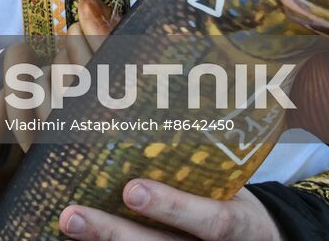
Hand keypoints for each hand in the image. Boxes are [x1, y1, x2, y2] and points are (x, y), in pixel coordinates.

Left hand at [59, 180, 282, 240]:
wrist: (261, 238)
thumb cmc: (236, 196)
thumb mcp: (237, 182)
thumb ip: (204, 160)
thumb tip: (155, 101)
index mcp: (240, 225)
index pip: (212, 221)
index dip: (172, 207)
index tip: (132, 189)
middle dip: (116, 233)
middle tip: (74, 215)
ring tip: (67, 223)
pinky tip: (71, 237)